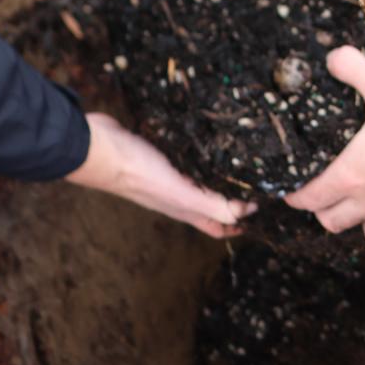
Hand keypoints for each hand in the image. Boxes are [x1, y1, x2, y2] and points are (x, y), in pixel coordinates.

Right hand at [65, 113, 253, 237]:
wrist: (97, 146)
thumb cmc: (136, 171)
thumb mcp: (179, 192)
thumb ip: (210, 204)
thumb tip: (244, 213)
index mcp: (184, 208)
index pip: (219, 224)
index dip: (242, 222)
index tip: (268, 209)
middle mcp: (178, 194)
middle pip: (213, 203)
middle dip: (236, 198)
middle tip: (261, 181)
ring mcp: (168, 173)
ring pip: (201, 179)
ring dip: (221, 175)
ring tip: (244, 160)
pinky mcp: (160, 152)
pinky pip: (187, 157)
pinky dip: (203, 153)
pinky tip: (212, 139)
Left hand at [285, 47, 364, 246]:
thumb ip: (353, 68)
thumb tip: (333, 57)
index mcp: (351, 175)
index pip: (310, 199)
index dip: (294, 196)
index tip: (290, 190)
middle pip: (333, 222)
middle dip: (323, 211)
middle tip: (322, 193)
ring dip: (360, 223)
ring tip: (359, 205)